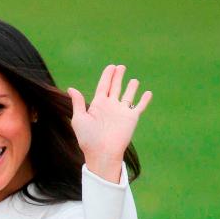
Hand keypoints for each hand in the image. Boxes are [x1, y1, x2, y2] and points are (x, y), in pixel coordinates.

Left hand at [67, 65, 151, 182]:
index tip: (111, 67)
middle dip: (118, 76)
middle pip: (115, 87)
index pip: (103, 86)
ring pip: (128, 95)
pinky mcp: (132, 118)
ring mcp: (121, 111)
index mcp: (97, 105)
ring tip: (134, 80)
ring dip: (131, 87)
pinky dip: (144, 100)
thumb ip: (78, 103)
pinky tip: (148, 93)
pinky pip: (139, 106)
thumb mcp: (79, 119)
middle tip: (120, 66)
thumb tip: (71, 88)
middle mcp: (110, 106)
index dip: (107, 76)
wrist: (102, 152)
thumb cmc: (88, 138)